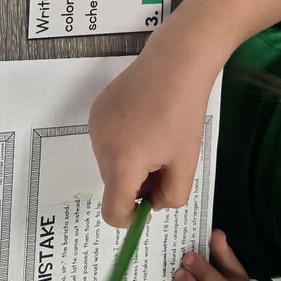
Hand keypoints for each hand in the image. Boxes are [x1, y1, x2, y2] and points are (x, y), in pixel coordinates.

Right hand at [88, 28, 217, 226]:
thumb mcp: (186, 163)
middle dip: (137, 183)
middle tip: (165, 160)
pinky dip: (123, 141)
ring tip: (156, 135)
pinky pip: (107, 140)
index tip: (149, 204)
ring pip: (110, 162)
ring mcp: (95, 126)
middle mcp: (100, 147)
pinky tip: (144, 119)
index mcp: (122, 164)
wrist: (175, 62)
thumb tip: (151, 202)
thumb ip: (170, 196)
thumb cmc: (184, 113)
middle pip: (114, 184)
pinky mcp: (96, 109)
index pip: (112, 212)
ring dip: (130, 161)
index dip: (130, 218)